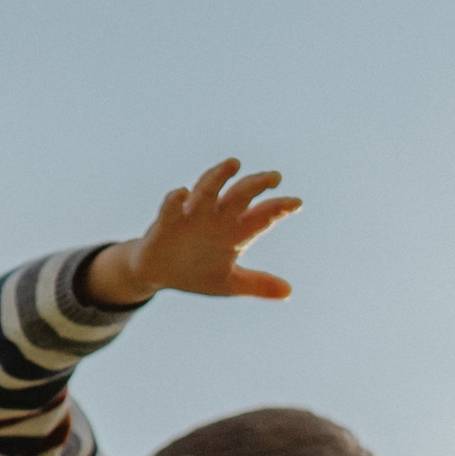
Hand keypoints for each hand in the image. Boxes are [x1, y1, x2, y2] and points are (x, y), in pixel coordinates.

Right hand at [91, 158, 299, 307]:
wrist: (157, 273)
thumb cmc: (196, 271)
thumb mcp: (229, 283)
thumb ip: (258, 284)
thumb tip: (289, 291)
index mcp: (234, 231)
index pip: (260, 216)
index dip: (277, 209)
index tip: (297, 203)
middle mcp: (216, 217)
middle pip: (239, 196)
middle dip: (255, 185)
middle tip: (274, 177)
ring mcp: (191, 216)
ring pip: (207, 191)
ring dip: (219, 177)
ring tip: (233, 163)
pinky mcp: (166, 222)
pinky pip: (171, 208)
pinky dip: (176, 200)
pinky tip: (182, 193)